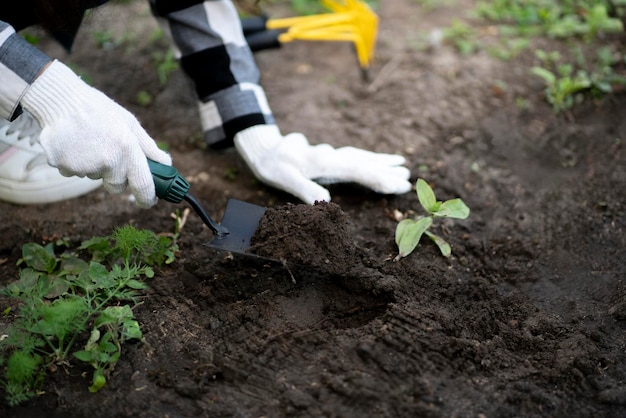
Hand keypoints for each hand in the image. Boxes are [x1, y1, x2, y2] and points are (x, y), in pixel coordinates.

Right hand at [21, 60, 170, 207]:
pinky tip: (73, 143)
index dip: (147, 198)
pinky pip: (74, 173)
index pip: (143, 184)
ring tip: (88, 141)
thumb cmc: (100, 110)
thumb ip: (148, 147)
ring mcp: (84, 165)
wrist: (60, 99)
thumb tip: (166, 164)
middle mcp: (108, 160)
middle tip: (109, 153)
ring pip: (95, 177)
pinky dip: (75, 163)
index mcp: (127, 148)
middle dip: (116, 176)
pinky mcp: (63, 166)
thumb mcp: (129, 123)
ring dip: (94, 166)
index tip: (149, 201)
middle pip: (117, 186)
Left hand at [234, 125, 411, 203]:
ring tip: (404, 168)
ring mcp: (332, 155)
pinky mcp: (331, 157)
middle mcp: (332, 156)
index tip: (397, 184)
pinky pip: (355, 157)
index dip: (378, 177)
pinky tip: (382, 161)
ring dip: (382, 164)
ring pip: (362, 158)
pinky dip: (371, 159)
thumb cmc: (274, 165)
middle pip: (364, 163)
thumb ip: (304, 188)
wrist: (265, 148)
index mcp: (324, 162)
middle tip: (407, 181)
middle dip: (386, 172)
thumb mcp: (283, 178)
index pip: (357, 169)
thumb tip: (325, 200)